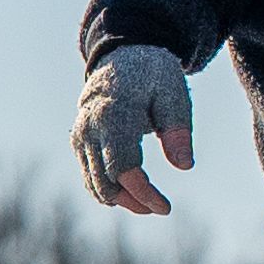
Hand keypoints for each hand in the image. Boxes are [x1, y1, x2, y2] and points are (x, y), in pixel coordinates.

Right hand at [77, 47, 195, 216]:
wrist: (123, 56)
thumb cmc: (154, 76)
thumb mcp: (174, 95)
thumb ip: (178, 130)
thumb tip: (184, 166)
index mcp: (114, 114)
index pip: (124, 168)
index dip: (144, 193)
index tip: (165, 208)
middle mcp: (90, 127)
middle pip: (105, 182)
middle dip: (133, 201)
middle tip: (161, 207)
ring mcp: (80, 135)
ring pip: (93, 183)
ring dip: (120, 200)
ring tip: (149, 203)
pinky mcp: (78, 141)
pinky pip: (89, 174)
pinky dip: (108, 189)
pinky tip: (131, 194)